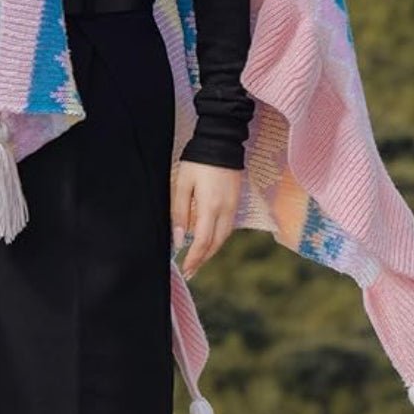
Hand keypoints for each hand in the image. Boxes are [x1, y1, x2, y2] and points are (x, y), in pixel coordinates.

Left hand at [171, 159, 240, 279]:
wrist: (221, 142)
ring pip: (223, 237)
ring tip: (198, 261)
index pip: (202, 241)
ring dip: (210, 251)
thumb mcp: (182, 184)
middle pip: (215, 243)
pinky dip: (217, 239)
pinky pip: (227, 227)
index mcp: (210, 206)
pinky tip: (208, 242)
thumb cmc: (197, 161)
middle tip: (190, 272)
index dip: (194, 258)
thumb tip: (178, 239)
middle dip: (202, 260)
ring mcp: (233, 206)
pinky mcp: (236, 201)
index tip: (185, 270)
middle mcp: (225, 210)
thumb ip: (179, 212)